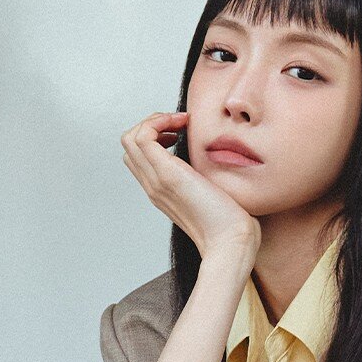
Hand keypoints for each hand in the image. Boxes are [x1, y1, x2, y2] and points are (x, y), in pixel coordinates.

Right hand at [120, 110, 259, 263]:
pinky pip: (143, 137)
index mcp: (162, 191)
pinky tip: (182, 124)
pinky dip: (158, 121)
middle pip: (129, 145)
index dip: (155, 136)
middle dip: (152, 124)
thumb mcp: (213, 193)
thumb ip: (204, 178)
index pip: (138, 156)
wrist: (231, 240)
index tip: (180, 132)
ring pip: (130, 138)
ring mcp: (157, 181)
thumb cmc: (230, 222)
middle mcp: (154, 186)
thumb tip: (215, 160)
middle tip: (178, 124)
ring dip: (154, 120)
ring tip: (179, 122)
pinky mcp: (167, 175)